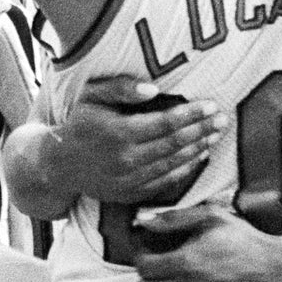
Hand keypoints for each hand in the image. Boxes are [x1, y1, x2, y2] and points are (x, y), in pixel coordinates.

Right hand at [50, 77, 225, 204]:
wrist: (59, 165)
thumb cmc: (78, 123)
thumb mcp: (91, 96)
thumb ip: (121, 88)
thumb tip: (154, 88)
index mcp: (118, 132)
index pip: (164, 123)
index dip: (191, 114)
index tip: (211, 105)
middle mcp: (126, 158)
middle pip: (174, 143)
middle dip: (201, 130)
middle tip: (222, 119)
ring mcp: (129, 179)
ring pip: (173, 163)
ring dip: (198, 149)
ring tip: (216, 135)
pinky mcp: (131, 193)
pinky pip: (165, 182)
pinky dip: (185, 169)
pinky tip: (199, 156)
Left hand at [132, 203, 281, 281]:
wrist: (277, 272)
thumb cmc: (245, 242)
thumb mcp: (212, 217)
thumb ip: (175, 218)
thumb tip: (144, 222)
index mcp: (186, 262)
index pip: (143, 266)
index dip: (142, 258)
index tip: (149, 256)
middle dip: (146, 279)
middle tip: (157, 273)